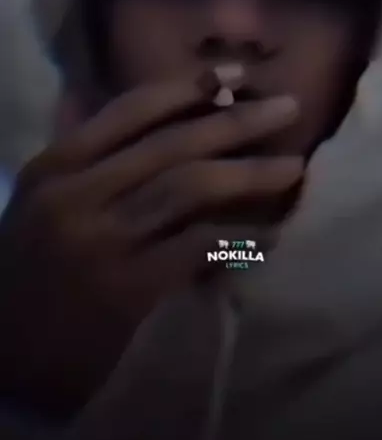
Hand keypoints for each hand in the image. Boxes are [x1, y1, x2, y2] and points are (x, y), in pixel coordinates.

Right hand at [0, 72, 302, 411]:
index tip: (236, 76)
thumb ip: (86, 158)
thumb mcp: (38, 206)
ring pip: (189, 187)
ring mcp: (103, 241)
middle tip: (288, 107)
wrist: (2, 363)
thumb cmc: (26, 278)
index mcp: (54, 167)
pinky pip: (198, 249)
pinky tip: (272, 236)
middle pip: (171, 143)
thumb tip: (147, 114)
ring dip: (249, 174)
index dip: (188, 88)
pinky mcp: (128, 289)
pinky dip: (240, 240)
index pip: (130, 110)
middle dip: (236, 121)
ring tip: (295, 167)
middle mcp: (77, 194)